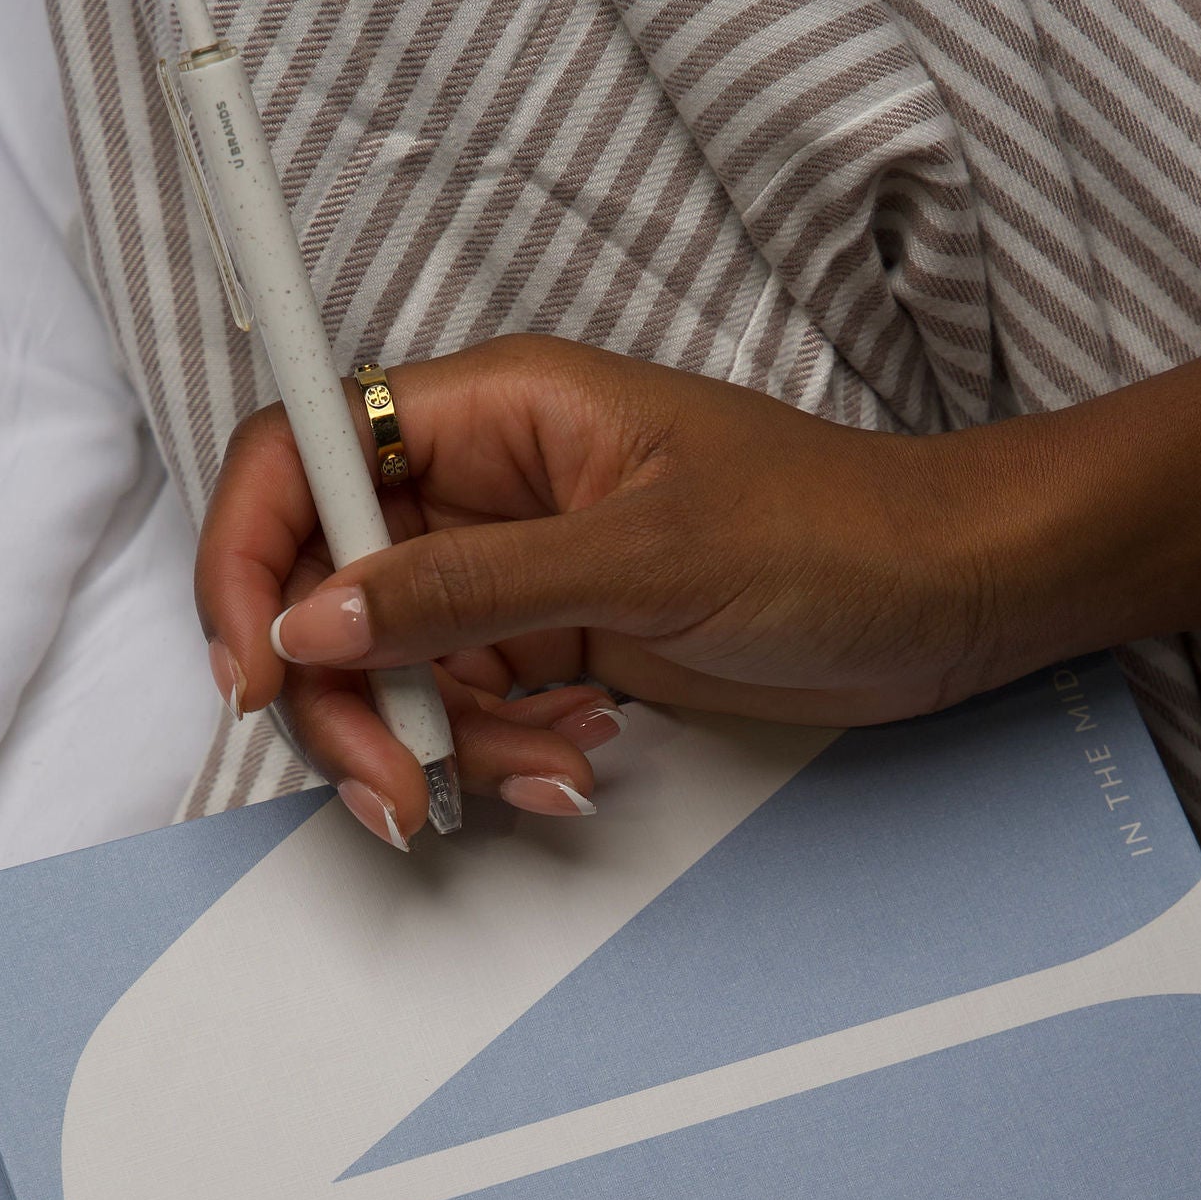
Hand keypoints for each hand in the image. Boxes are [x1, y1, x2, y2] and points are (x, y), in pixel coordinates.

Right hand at [195, 336, 1054, 840]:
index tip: (260, 668)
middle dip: (345, 700)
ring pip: (391, 671)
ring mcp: (515, 573)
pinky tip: (583, 765)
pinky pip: (470, 713)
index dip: (249, 558)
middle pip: (323, 588)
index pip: (298, 453)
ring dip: (441, 747)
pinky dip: (504, 759)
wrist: (952, 598)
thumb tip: (317, 619)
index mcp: (493, 410)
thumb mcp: (646, 557)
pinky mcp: (555, 647)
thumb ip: (470, 588)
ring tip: (551, 775)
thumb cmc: (835, 530)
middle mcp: (482, 486)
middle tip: (405, 789)